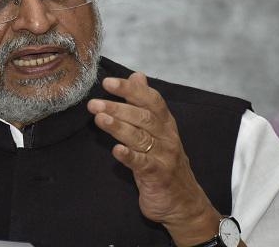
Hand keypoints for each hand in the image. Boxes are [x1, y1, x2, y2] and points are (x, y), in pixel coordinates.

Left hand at [87, 72, 223, 245]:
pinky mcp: (157, 176)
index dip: (130, 89)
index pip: (151, 99)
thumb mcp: (158, 130)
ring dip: (118, 126)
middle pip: (143, 117)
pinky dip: (129, 155)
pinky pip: (142, 163)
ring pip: (140, 137)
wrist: (183, 203)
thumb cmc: (165, 162)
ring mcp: (163, 156)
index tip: (108, 82)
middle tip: (94, 103)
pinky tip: (116, 150)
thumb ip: (146, 103)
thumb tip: (137, 76)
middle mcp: (166, 136)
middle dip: (117, 107)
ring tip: (100, 118)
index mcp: (165, 123)